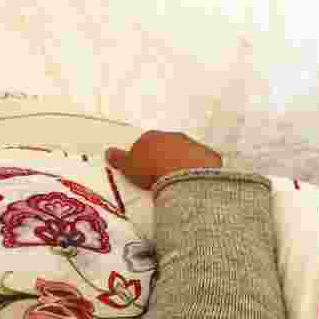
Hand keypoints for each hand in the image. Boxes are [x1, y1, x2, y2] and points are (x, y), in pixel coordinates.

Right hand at [106, 131, 221, 189]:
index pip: (147, 143)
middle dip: (166, 157)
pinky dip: (201, 170)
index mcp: (152, 137)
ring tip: (180, 181)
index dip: (146, 156)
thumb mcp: (129, 166)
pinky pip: (204, 162)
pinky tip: (198, 181)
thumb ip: (119, 158)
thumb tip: (109, 152)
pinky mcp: (209, 156)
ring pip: (187, 152)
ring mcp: (193, 145)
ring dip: (184, 163)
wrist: (183, 174)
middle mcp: (173, 137)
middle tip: (163, 176)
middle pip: (168, 146)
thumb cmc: (151, 169)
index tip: (147, 170)